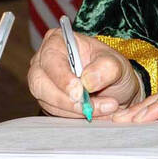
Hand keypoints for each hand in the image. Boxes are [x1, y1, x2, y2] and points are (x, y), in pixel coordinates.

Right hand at [26, 29, 143, 118]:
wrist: (115, 90)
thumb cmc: (111, 70)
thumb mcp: (117, 64)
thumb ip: (106, 68)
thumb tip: (88, 80)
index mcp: (58, 41)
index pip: (51, 58)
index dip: (62, 77)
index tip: (79, 92)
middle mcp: (44, 60)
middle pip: (40, 82)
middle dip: (66, 100)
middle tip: (90, 107)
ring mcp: (43, 82)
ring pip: (46, 101)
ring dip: (74, 110)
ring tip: (103, 108)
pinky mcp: (47, 101)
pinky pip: (54, 113)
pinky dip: (74, 117)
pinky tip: (93, 113)